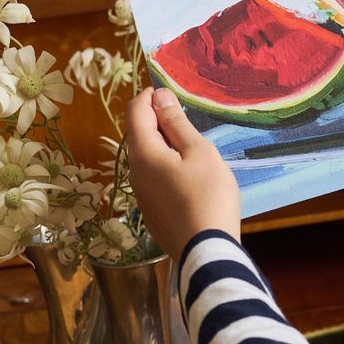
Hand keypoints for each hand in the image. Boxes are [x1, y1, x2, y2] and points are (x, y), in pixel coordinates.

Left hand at [126, 87, 240, 260]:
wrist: (207, 250)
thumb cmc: (208, 195)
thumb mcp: (199, 152)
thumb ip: (176, 123)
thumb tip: (159, 96)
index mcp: (144, 153)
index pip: (136, 111)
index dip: (152, 95)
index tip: (174, 93)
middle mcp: (135, 172)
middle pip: (139, 134)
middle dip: (159, 119)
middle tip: (189, 119)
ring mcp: (141, 195)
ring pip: (147, 158)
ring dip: (165, 144)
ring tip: (194, 149)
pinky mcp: (152, 212)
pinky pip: (154, 178)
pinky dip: (167, 166)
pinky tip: (191, 177)